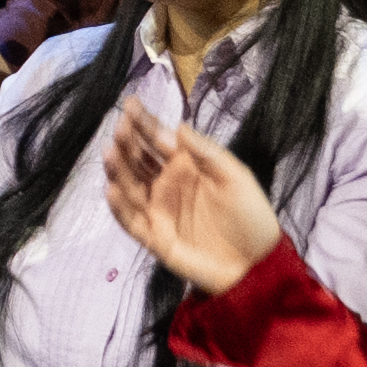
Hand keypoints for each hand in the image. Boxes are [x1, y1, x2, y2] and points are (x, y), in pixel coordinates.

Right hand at [101, 88, 283, 294]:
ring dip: (118, 170)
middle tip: (120, 128)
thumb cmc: (250, 215)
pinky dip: (119, 207)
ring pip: (129, 187)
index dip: (143, 122)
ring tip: (110, 153)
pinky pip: (131, 221)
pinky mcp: (154, 237)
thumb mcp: (235, 177)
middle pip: (138, 160)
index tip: (130, 104)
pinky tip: (112, 190)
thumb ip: (207, 153)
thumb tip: (178, 126)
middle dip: (127, 143)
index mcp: (185, 165)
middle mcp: (165, 184)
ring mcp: (157, 210)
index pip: (157, 139)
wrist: (256, 262)